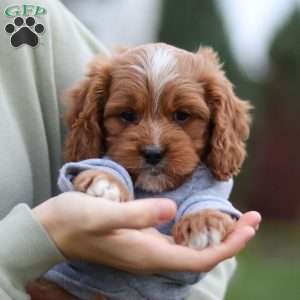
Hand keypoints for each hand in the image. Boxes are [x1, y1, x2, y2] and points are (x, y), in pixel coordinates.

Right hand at [33, 192, 260, 272]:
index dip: (228, 246)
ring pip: (189, 250)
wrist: (50, 230)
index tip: (249, 226)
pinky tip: (198, 221)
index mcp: (146, 253)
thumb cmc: (73, 221)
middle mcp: (149, 256)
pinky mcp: (138, 239)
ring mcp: (144, 249)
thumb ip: (136, 215)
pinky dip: (194, 233)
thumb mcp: (102, 214)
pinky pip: (175, 242)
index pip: (199, 260)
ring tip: (233, 219)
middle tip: (251, 219)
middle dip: (230, 240)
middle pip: (200, 256)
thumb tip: (171, 210)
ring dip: (214, 236)